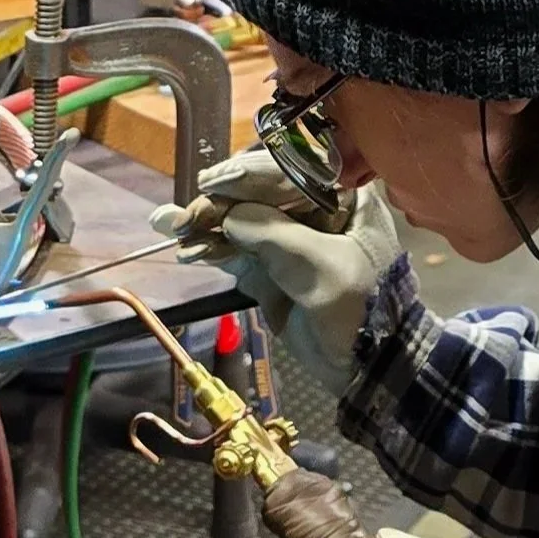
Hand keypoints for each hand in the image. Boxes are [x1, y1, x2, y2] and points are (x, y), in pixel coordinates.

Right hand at [152, 149, 403, 392]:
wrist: (369, 367)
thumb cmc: (363, 310)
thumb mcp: (323, 269)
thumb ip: (274, 236)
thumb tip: (227, 217)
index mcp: (343, 196)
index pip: (291, 169)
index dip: (249, 174)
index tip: (215, 183)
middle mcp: (314, 209)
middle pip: (258, 192)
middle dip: (219, 201)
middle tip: (186, 215)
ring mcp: (290, 239)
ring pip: (241, 220)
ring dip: (206, 224)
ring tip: (170, 228)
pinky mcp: (271, 268)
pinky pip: (236, 250)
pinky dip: (212, 249)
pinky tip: (189, 250)